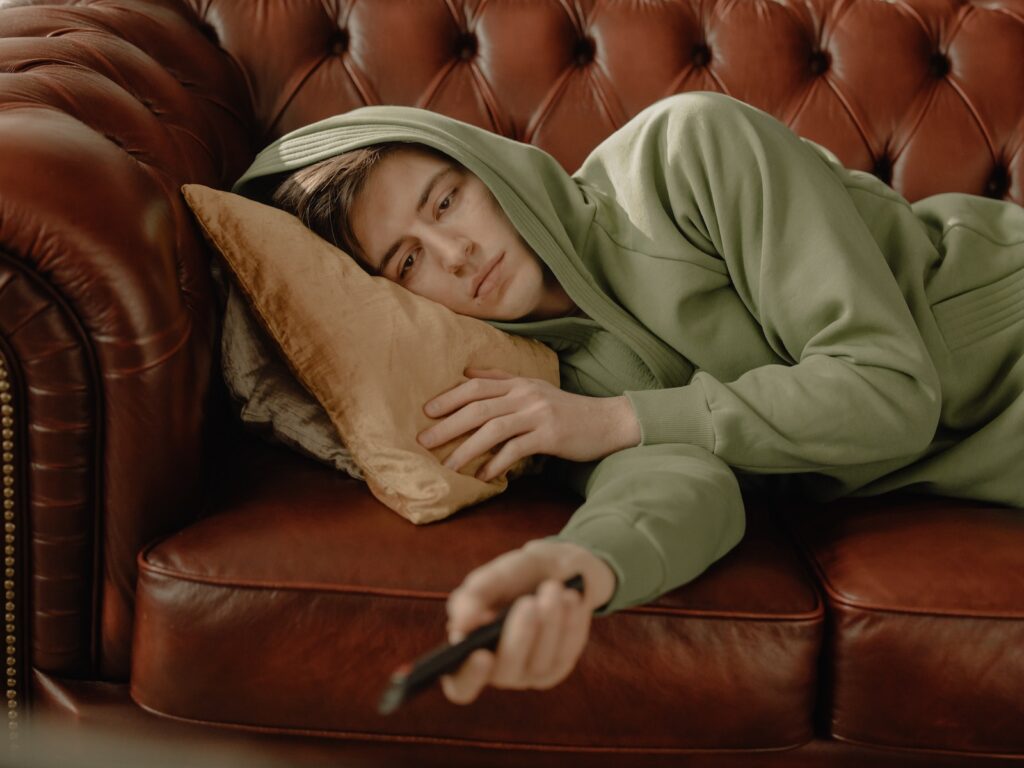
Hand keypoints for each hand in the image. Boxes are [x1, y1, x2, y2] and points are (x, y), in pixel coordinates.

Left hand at [417, 368, 640, 480]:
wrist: (606, 422)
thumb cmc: (566, 410)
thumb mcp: (534, 389)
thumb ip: (501, 380)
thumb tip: (467, 373)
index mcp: (519, 383)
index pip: (476, 386)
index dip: (449, 397)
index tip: (427, 411)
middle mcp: (525, 395)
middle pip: (478, 408)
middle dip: (447, 425)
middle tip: (424, 441)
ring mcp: (538, 414)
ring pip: (493, 429)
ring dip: (466, 448)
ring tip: (448, 465)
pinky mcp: (550, 436)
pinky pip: (516, 450)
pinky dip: (496, 463)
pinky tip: (483, 476)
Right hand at [442, 539, 616, 704]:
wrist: (555, 571)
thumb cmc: (515, 576)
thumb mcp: (493, 576)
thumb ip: (473, 596)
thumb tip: (460, 626)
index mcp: (468, 652)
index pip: (461, 686)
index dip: (469, 676)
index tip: (480, 653)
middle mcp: (497, 671)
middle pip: (505, 672)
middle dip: (519, 636)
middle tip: (528, 602)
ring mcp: (530, 673)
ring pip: (540, 661)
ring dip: (548, 622)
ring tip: (553, 587)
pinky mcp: (559, 665)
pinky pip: (566, 651)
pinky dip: (570, 622)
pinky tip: (571, 598)